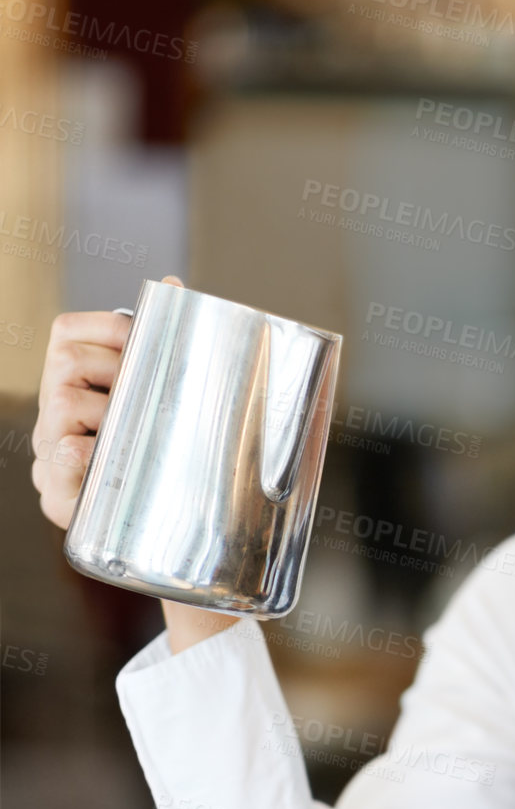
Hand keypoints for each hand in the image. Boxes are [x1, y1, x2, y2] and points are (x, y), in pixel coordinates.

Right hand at [31, 276, 183, 529]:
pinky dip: (90, 452)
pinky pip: (66, 455)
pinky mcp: (58, 494)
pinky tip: (111, 459)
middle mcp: (50, 415)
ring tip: (135, 429)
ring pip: (63, 404)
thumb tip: (172, 283)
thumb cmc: (149, 449)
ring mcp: (49, 453)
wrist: (148, 524)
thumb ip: (157, 345)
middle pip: (67, 363)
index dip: (109, 329)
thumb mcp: (150, 395)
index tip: (143, 341)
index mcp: (67, 386)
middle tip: (147, 393)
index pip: (66, 333)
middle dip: (116, 371)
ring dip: (108, 411)